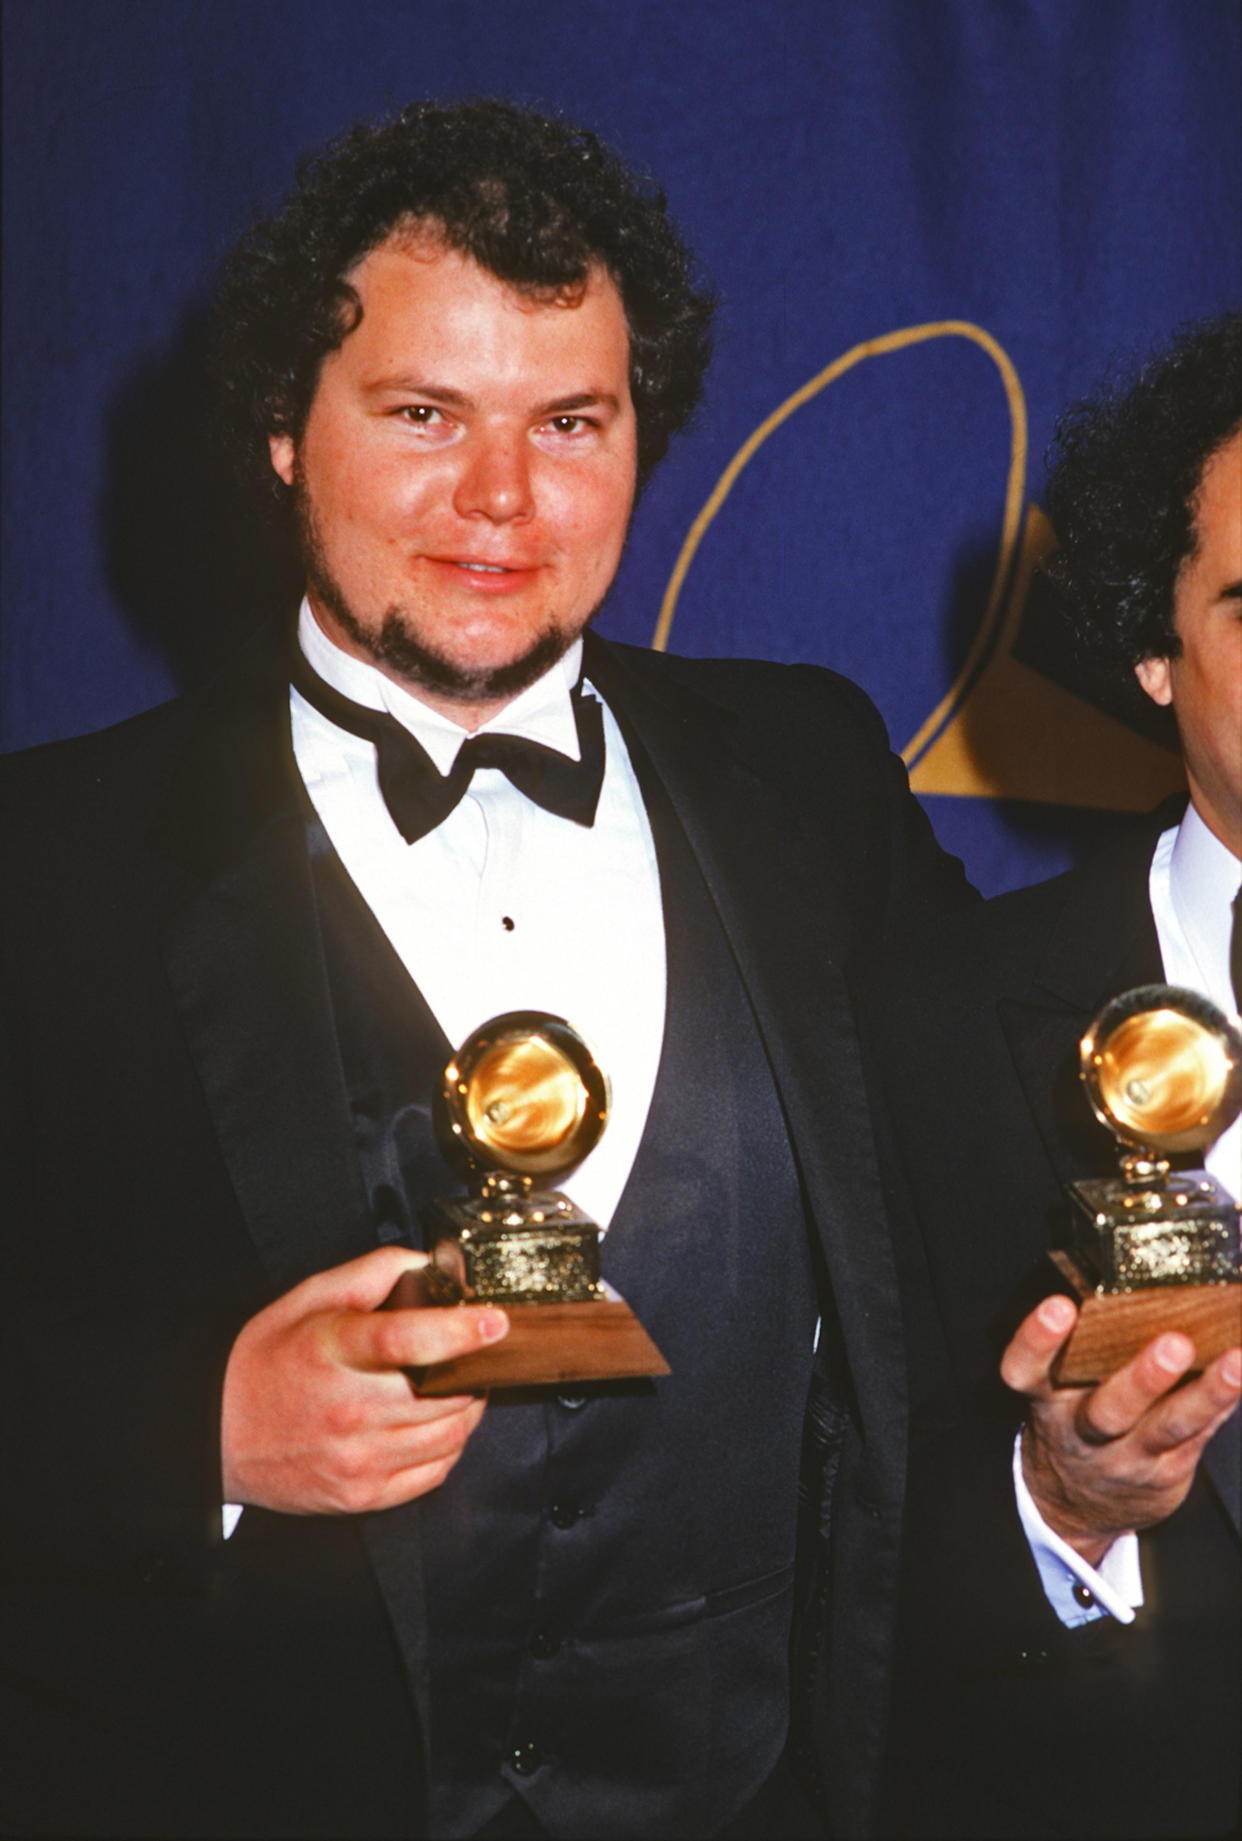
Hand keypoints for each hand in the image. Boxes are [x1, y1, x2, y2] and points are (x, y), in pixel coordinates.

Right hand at [221, 1246, 507, 1514]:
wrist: (217, 1434)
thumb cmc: (266, 1361)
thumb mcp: (309, 1299)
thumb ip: (374, 1273)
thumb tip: (430, 1264)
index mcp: (332, 1352)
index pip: (408, 1340)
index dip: (459, 1330)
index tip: (494, 1321)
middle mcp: (347, 1409)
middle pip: (442, 1393)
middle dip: (474, 1371)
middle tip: (477, 1355)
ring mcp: (356, 1459)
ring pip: (447, 1435)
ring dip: (468, 1408)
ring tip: (459, 1387)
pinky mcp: (361, 1496)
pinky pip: (433, 1473)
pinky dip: (450, 1446)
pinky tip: (437, 1425)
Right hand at [1001, 1294, 1241, 1564]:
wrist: (1076, 1502)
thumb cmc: (1074, 1417)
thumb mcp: (1058, 1387)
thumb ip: (1084, 1347)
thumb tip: (1136, 1288)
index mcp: (1047, 1399)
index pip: (1025, 1370)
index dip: (1037, 1339)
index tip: (1059, 1305)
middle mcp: (1081, 1431)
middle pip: (1107, 1410)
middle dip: (1143, 1379)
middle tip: (1174, 1344)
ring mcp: (1125, 1459)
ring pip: (1165, 1429)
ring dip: (1203, 1396)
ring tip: (1234, 1365)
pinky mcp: (1165, 1475)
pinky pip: (1198, 1438)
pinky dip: (1222, 1404)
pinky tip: (1239, 1375)